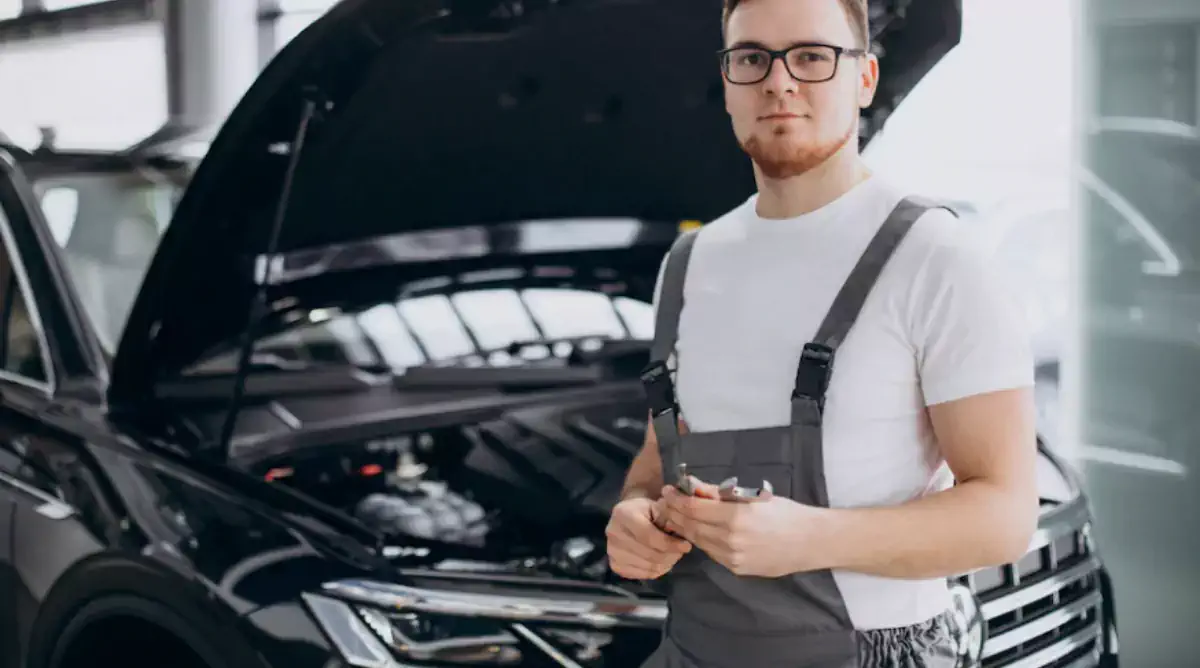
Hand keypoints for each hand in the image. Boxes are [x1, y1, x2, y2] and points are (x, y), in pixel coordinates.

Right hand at [605, 496, 692, 579]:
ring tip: (672, 555)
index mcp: (623, 513)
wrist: (630, 517)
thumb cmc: (648, 511)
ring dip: (665, 564)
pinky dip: (655, 571)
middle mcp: (612, 532)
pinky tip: (660, 562)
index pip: (649, 536)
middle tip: (680, 551)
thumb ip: (670, 519)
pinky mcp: (615, 565)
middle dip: (670, 555)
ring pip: (647, 566)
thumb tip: (683, 536)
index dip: (670, 544)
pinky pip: (641, 575)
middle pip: (649, 554)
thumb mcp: (659, 507)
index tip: (686, 546)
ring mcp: (612, 551)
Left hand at [658, 484, 828, 576]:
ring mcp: (732, 557)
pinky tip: (699, 530)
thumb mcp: (754, 497)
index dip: (677, 499)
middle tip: (667, 501)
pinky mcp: (736, 568)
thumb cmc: (785, 513)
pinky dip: (702, 540)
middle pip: (691, 525)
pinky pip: (711, 552)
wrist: (810, 542)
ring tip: (678, 514)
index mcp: (735, 517)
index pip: (694, 508)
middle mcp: (730, 539)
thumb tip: (695, 487)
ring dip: (685, 527)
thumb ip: (721, 494)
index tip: (669, 490)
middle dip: (675, 512)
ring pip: (698, 541)